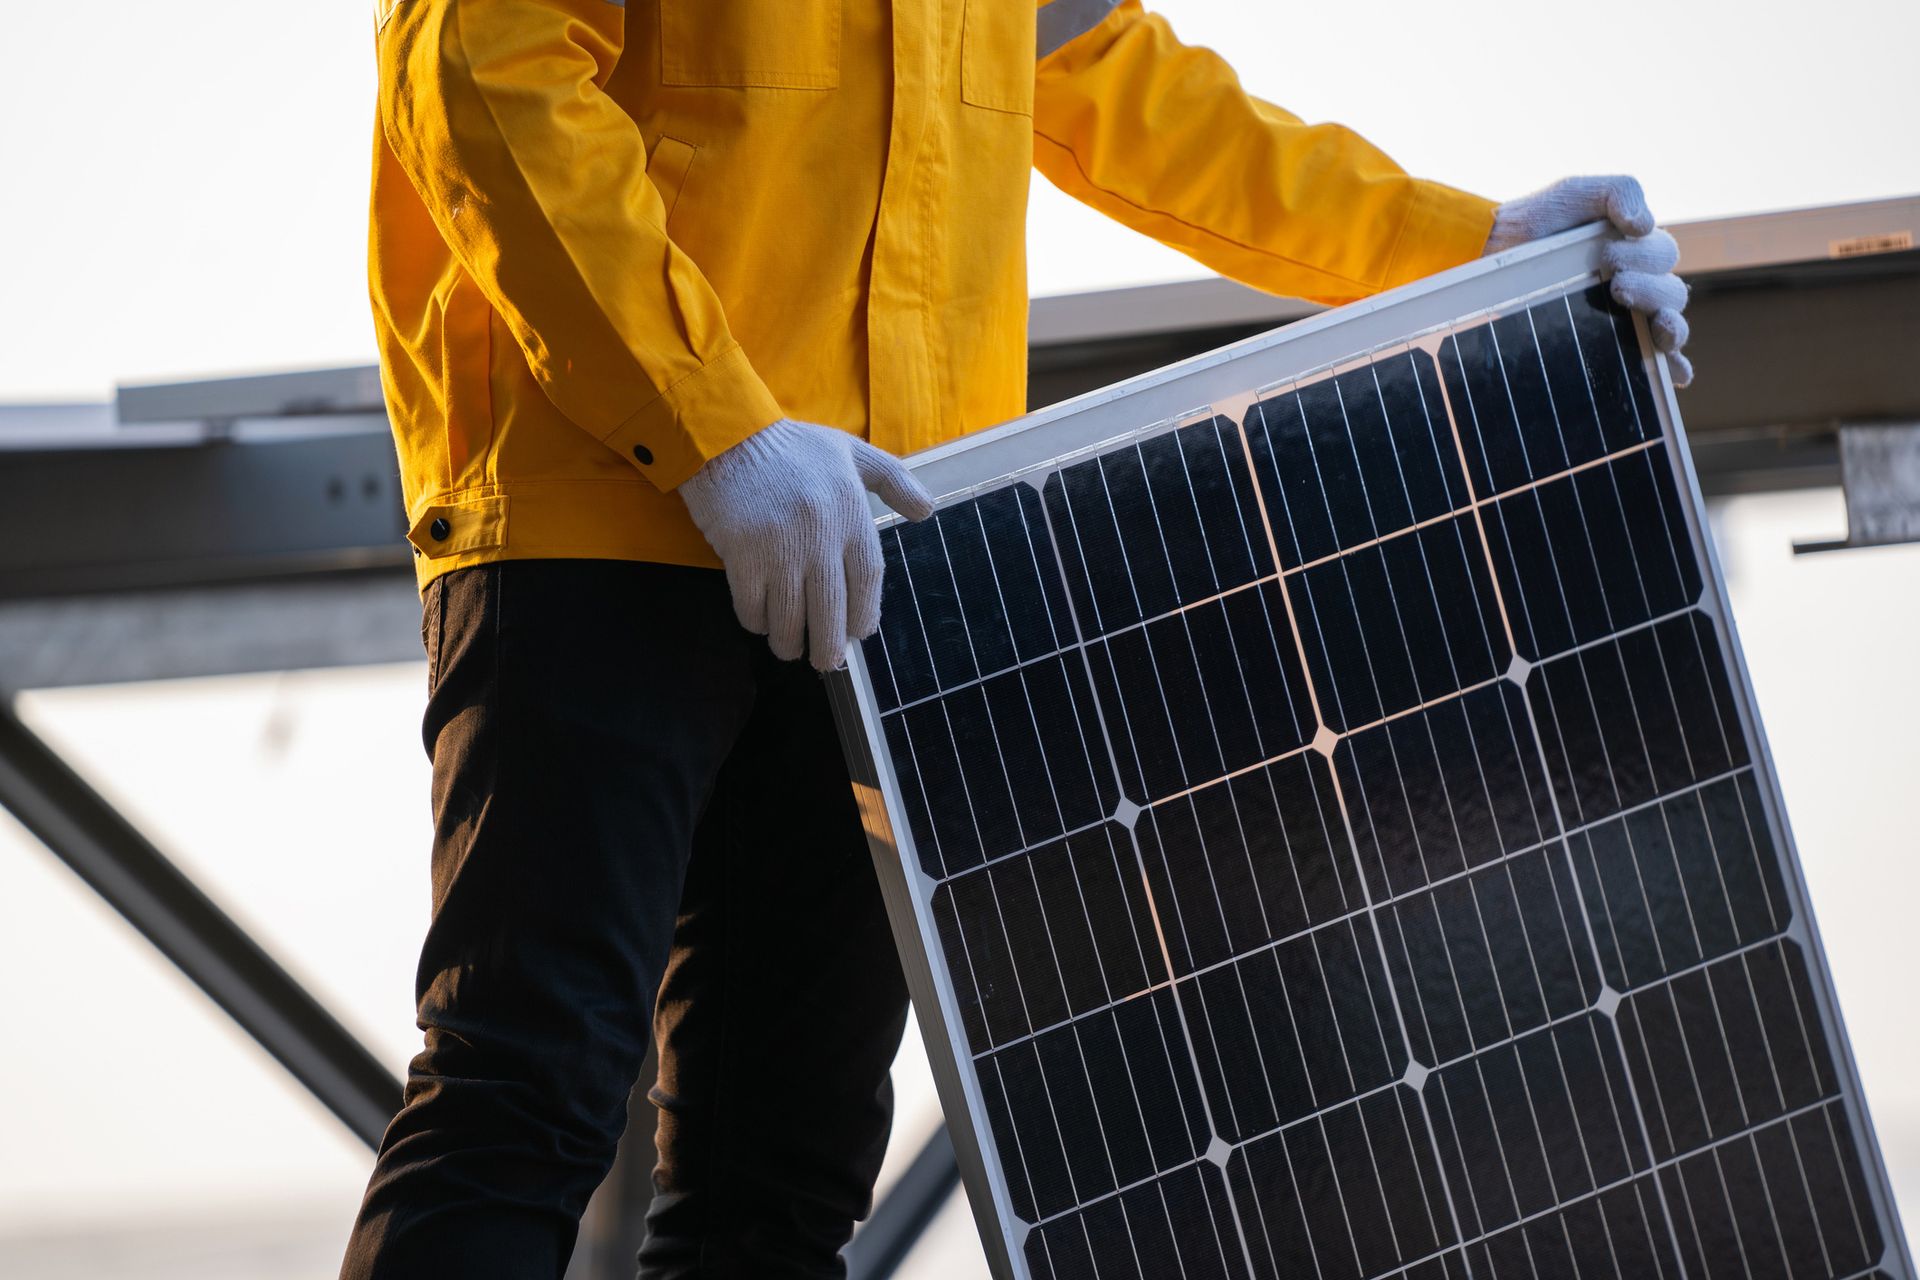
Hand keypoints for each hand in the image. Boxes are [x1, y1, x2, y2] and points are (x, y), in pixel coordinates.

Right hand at [679, 418, 934, 670]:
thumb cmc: (793, 447)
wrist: (728, 435)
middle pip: (832, 612)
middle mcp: (821, 536)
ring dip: (790, 642)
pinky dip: (757, 622)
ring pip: (791, 619)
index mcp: (852, 515)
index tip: (858, 633)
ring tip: (789, 647)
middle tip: (825, 660)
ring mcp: (780, 548)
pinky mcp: (742, 555)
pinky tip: (760, 621)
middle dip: (829, 647)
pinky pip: (753, 607)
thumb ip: (894, 479)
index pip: (868, 582)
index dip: (864, 617)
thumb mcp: (851, 452)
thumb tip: (927, 511)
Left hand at [1484, 175, 1692, 386]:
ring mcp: (1624, 318)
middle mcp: (1636, 285)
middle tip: (1617, 285)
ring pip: (1669, 326)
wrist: (1488, 259)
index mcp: (1634, 250)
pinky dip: (1672, 368)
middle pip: (1671, 293)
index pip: (1663, 256)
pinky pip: (1653, 362)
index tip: (1609, 255)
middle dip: (1651, 289)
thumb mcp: (1573, 195)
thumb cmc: (1533, 224)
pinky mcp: (1608, 346)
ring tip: (1654, 324)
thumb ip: (1616, 192)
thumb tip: (1645, 225)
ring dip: (1671, 327)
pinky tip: (1674, 376)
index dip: (1645, 257)